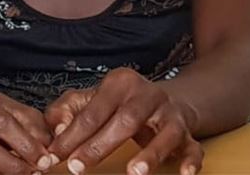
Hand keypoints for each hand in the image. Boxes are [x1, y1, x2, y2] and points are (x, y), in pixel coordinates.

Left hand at [46, 68, 202, 174]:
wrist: (162, 99)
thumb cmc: (118, 103)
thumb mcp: (90, 98)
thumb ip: (67, 110)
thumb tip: (58, 130)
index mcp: (120, 83)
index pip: (92, 112)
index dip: (72, 135)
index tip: (56, 156)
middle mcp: (148, 95)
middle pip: (124, 120)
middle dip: (98, 147)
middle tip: (77, 168)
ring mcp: (170, 114)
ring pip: (164, 132)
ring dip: (150, 154)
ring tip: (135, 172)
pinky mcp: (188, 132)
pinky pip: (193, 147)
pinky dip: (190, 161)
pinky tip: (185, 173)